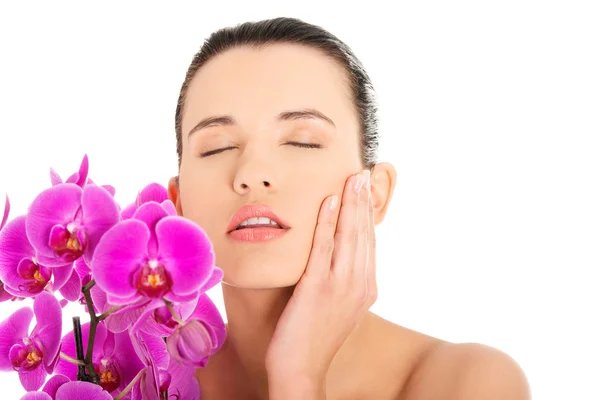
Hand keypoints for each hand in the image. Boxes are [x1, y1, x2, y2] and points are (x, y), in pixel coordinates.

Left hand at [265, 169, 376, 395]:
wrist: (301, 369)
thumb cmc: (313, 337)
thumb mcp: (336, 304)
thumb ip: (341, 278)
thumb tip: (334, 253)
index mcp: (366, 287)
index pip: (369, 241)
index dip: (367, 213)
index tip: (366, 189)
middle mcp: (360, 284)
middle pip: (363, 234)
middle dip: (363, 200)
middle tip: (363, 172)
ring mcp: (341, 286)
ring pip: (349, 236)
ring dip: (350, 204)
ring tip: (352, 178)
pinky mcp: (318, 288)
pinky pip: (324, 248)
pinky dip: (328, 222)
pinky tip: (329, 202)